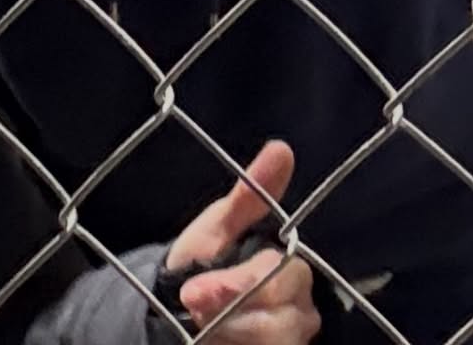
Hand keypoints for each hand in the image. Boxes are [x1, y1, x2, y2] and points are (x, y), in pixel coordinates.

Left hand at [164, 140, 320, 341]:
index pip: (283, 275)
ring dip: (231, 336)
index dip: (240, 284)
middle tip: (192, 307)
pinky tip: (213, 344)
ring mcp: (289, 339)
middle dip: (232, 311)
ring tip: (198, 327)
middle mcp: (300, 307)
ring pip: (276, 342)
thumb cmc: (202, 260)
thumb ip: (250, 195)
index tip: (194, 290)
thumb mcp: (219, 226)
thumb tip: (281, 148)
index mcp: (291, 266)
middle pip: (284, 317)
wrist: (172, 308)